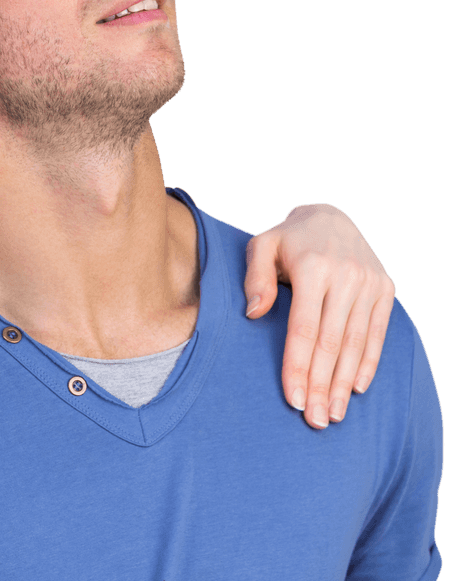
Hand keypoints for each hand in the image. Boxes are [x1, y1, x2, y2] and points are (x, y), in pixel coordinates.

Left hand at [244, 203, 394, 429]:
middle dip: (323, 385)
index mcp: (313, 267)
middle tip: (315, 421)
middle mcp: (346, 275)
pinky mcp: (385, 288)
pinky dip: (369, 362)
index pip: (304, 328)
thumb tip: (254, 314)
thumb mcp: (261, 246)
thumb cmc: (287, 240)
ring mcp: (369, 282)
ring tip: (335, 414)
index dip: (298, 366)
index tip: (294, 399)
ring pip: (357, 343)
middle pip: (332, 343)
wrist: (329, 216)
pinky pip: (378, 333)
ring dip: (346, 383)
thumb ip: (255, 278)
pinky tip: (357, 389)